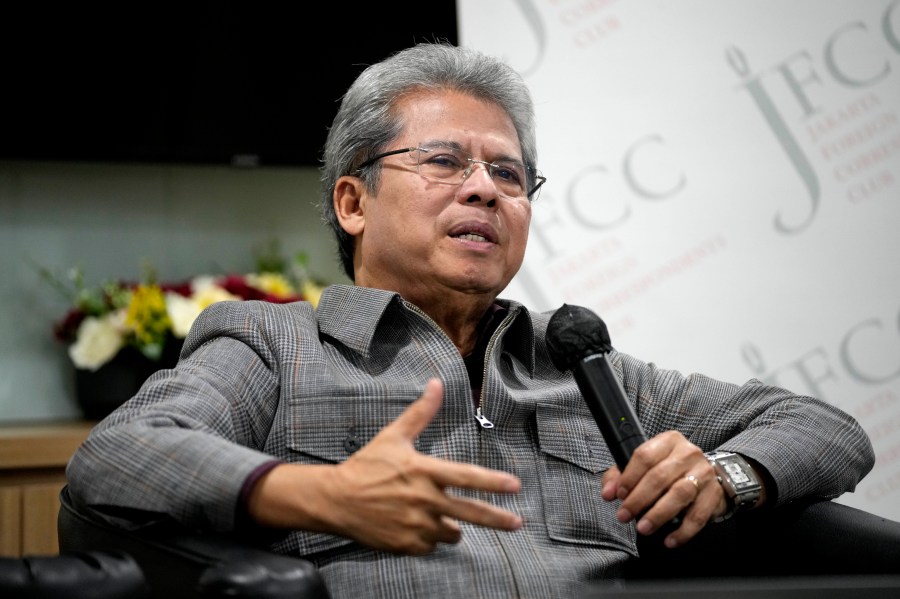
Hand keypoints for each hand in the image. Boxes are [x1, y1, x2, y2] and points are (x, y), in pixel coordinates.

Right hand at [248, 378, 521, 554]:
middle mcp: (423, 500)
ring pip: (451, 532)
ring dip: (450, 526)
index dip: (493, 482)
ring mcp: (415, 525)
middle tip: (516, 523)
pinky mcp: (406, 545)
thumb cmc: (366, 465)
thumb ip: (421, 413)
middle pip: (470, 513)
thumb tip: (436, 384)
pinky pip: (431, 545)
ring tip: (434, 514)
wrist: (336, 500)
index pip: (466, 477)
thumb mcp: (393, 435)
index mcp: (423, 471)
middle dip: (498, 519)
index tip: (515, 485)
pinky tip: (414, 525)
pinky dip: (429, 537)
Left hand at [600, 430, 724, 547]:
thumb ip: (621, 475)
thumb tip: (608, 492)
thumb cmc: (670, 470)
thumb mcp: (645, 465)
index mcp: (668, 441)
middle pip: (659, 476)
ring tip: (644, 527)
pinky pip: (698, 515)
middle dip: (638, 499)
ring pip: (679, 494)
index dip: (629, 477)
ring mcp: (703, 473)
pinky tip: (670, 539)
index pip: (644, 456)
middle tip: (625, 515)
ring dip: (658, 514)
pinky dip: (683, 531)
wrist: (707, 477)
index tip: (619, 494)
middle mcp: (687, 454)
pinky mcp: (713, 495)